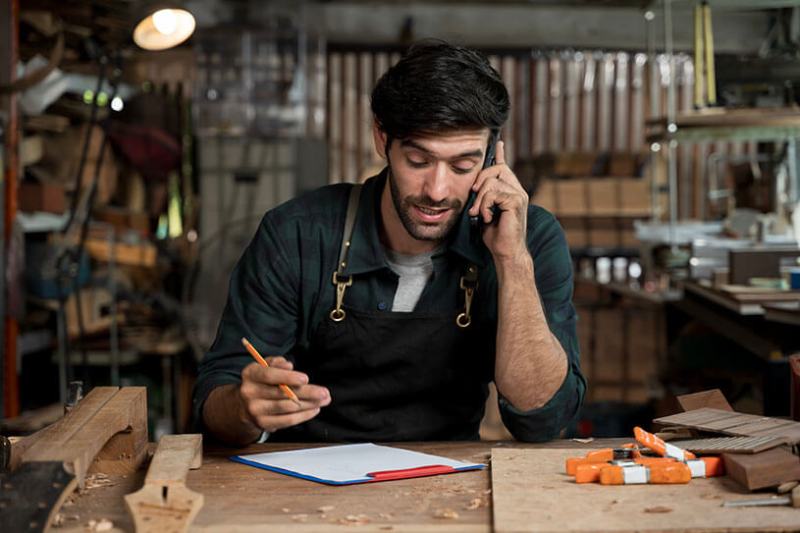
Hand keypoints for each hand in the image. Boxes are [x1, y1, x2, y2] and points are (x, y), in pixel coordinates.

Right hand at [239, 357, 330, 432]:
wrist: (245, 405)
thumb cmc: (262, 381)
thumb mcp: (266, 366)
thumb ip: (277, 363)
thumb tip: (288, 365)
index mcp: (250, 374)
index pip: (269, 375)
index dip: (288, 377)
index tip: (305, 379)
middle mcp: (249, 392)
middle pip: (282, 393)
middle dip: (307, 392)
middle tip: (324, 392)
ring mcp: (255, 410)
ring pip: (288, 407)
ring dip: (309, 404)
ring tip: (323, 400)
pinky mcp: (262, 424)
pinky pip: (287, 420)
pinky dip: (303, 415)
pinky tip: (314, 409)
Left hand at [466, 140, 529, 261]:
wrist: (506, 252)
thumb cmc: (495, 236)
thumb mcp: (485, 212)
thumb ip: (483, 198)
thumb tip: (474, 188)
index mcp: (510, 191)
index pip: (505, 167)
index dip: (500, 154)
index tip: (497, 143)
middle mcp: (517, 190)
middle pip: (496, 169)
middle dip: (480, 181)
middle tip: (473, 198)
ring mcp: (518, 195)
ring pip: (492, 182)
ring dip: (480, 199)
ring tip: (479, 214)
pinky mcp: (516, 201)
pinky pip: (493, 194)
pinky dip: (485, 206)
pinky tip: (488, 218)